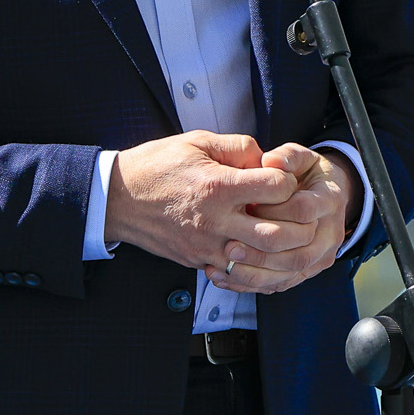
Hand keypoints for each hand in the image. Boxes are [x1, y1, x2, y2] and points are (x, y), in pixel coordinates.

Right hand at [105, 131, 300, 271]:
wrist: (118, 199)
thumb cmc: (157, 166)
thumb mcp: (196, 141)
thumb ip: (237, 146)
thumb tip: (265, 160)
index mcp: (217, 186)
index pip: (276, 189)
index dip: (287, 181)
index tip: (281, 178)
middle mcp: (214, 221)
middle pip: (276, 235)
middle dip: (295, 224)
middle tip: (295, 213)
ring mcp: (206, 247)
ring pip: (259, 261)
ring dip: (277, 249)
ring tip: (281, 232)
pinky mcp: (198, 262)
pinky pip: (236, 272)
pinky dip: (252, 263)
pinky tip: (254, 247)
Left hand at [209, 146, 356, 294]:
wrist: (326, 195)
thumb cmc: (307, 174)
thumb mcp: (301, 157)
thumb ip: (287, 156)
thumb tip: (270, 161)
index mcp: (329, 200)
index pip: (305, 210)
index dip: (275, 210)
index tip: (247, 204)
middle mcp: (330, 233)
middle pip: (299, 251)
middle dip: (262, 251)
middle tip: (229, 245)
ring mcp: (321, 256)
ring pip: (290, 272)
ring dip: (256, 271)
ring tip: (226, 262)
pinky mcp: (307, 271)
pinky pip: (282, 283)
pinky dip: (253, 283)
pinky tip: (227, 277)